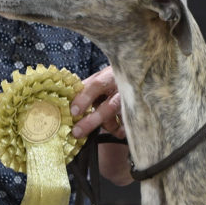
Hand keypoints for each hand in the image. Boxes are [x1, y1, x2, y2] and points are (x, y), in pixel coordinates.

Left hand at [72, 66, 132, 184]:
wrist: (136, 72)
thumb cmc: (113, 78)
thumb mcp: (99, 77)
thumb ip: (86, 88)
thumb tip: (67, 101)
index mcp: (109, 76)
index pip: (96, 85)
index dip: (84, 98)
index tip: (74, 111)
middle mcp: (122, 87)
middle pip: (108, 107)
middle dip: (92, 121)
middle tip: (77, 132)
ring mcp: (132, 99)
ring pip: (119, 117)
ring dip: (109, 126)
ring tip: (101, 133)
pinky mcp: (138, 109)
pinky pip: (129, 123)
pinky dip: (122, 130)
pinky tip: (119, 133)